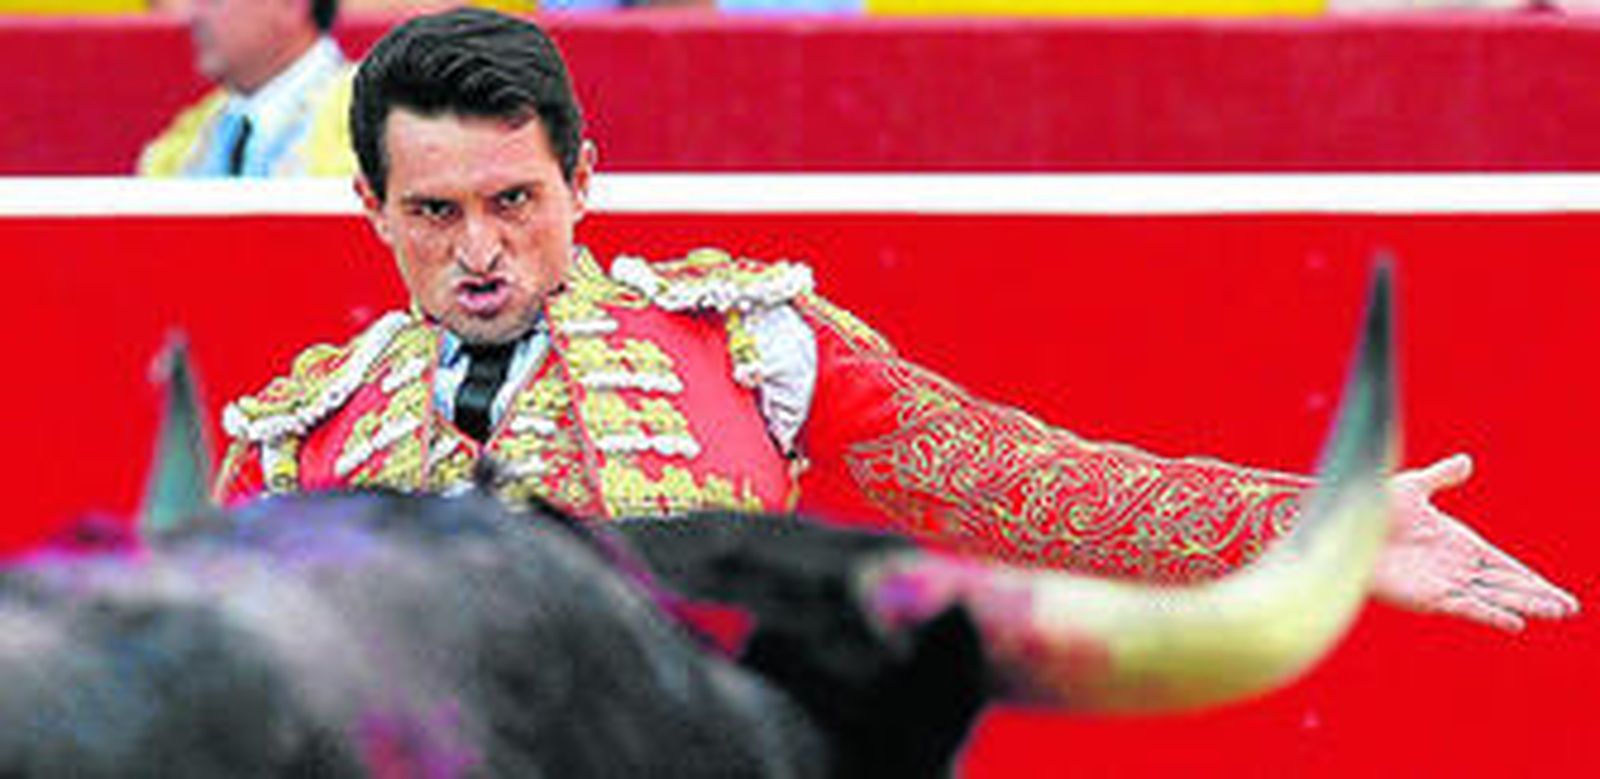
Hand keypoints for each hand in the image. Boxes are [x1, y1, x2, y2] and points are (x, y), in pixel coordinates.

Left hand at [1374, 453, 1580, 630]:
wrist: (1346, 527)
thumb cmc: (1373, 507)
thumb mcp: (1413, 488)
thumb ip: (1440, 478)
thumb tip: (1466, 461)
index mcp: (1460, 544)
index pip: (1504, 564)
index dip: (1530, 578)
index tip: (1557, 591)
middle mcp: (1457, 566)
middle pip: (1506, 584)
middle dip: (1538, 595)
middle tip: (1570, 608)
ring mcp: (1445, 583)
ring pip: (1494, 597)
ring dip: (1525, 604)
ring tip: (1557, 613)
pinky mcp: (1429, 596)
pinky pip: (1467, 607)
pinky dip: (1491, 614)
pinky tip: (1515, 623)